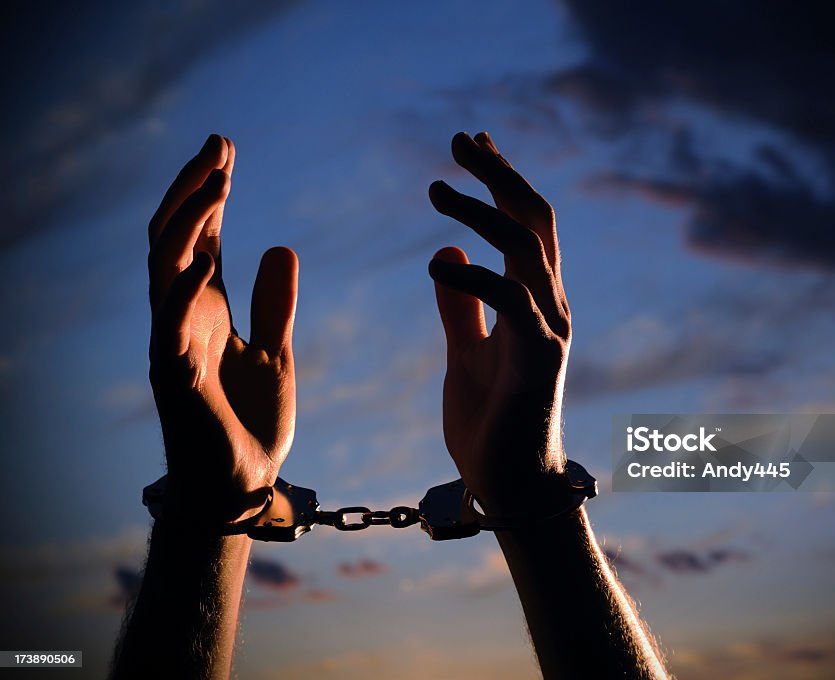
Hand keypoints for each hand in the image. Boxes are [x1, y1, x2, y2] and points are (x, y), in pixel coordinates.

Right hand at [147, 134, 298, 523]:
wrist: (239, 488)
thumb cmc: (248, 424)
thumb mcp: (274, 353)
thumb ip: (275, 305)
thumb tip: (282, 246)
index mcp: (205, 311)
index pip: (199, 238)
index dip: (209, 194)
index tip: (227, 151)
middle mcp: (181, 318)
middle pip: (173, 239)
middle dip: (192, 191)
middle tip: (217, 145)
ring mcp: (172, 345)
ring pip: (163, 270)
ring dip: (186, 224)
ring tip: (214, 181)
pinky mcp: (175, 379)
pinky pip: (169, 327)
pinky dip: (185, 291)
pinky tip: (206, 258)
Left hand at [428, 132, 570, 513]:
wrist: (513, 491)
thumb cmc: (491, 425)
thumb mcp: (465, 353)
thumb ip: (460, 307)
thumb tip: (446, 255)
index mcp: (532, 301)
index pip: (523, 224)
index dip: (501, 180)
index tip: (472, 143)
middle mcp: (549, 305)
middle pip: (534, 219)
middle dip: (500, 173)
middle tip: (460, 138)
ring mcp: (550, 330)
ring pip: (527, 247)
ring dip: (484, 209)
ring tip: (437, 186)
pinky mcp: (539, 359)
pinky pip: (513, 303)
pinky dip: (478, 278)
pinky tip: (438, 265)